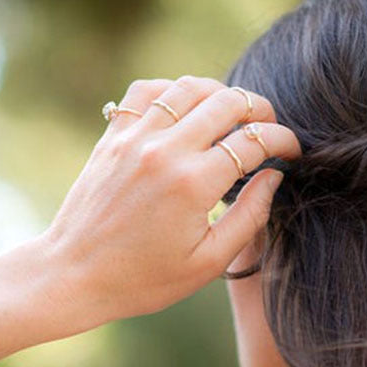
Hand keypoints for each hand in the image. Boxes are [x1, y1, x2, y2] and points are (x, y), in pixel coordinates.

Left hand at [39, 76, 301, 329]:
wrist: (74, 274)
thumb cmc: (144, 279)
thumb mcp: (209, 262)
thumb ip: (249, 216)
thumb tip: (273, 175)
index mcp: (194, 184)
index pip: (254, 141)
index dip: (284, 140)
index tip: (292, 150)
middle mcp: (165, 151)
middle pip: (227, 102)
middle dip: (260, 109)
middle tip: (269, 127)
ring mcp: (135, 138)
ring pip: (189, 87)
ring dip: (220, 93)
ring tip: (233, 114)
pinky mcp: (113, 135)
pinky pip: (146, 90)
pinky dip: (173, 90)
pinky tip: (184, 109)